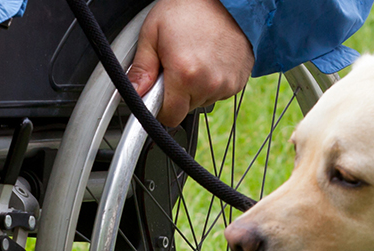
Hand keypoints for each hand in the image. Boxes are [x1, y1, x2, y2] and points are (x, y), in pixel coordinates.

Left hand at [128, 0, 253, 126]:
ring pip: (203, 100)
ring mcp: (228, 82)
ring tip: (195, 57)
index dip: (160, 108)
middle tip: (177, 64)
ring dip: (196, 87)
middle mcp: (209, 83)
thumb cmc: (187, 8)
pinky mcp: (240, 79)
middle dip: (178, 93)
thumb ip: (141, 69)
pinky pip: (220, 91)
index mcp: (185, 74)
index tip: (158, 93)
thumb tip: (133, 93)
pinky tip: (210, 59)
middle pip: (186, 108)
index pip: (169, 117)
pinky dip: (212, 81)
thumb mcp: (152, 34)